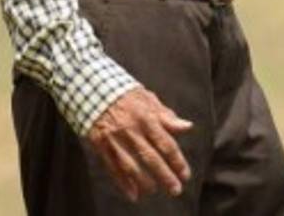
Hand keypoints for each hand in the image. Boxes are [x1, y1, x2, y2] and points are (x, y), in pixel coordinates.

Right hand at [86, 86, 192, 202]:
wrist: (96, 89)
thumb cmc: (127, 95)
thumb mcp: (149, 99)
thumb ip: (167, 116)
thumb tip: (187, 126)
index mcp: (147, 117)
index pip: (166, 143)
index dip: (177, 161)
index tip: (185, 174)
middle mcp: (132, 129)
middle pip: (151, 158)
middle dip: (165, 176)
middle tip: (175, 190)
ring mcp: (116, 138)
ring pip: (132, 166)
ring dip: (145, 181)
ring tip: (154, 189)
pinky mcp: (102, 144)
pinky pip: (113, 167)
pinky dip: (123, 183)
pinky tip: (133, 194)